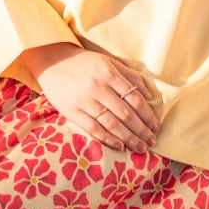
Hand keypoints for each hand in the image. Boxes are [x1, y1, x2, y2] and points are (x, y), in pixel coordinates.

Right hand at [21, 42, 161, 151]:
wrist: (52, 61)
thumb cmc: (84, 63)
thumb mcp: (109, 62)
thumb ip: (130, 76)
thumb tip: (149, 95)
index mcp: (109, 73)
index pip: (135, 98)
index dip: (148, 115)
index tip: (155, 126)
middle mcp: (98, 87)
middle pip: (126, 114)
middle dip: (142, 130)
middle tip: (151, 141)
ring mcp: (84, 100)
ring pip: (112, 124)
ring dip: (129, 138)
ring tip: (140, 147)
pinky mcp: (72, 111)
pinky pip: (93, 128)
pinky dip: (108, 139)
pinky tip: (119, 146)